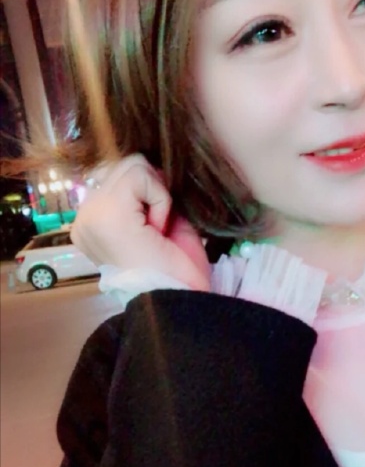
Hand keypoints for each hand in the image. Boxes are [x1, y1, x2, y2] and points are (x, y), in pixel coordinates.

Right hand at [71, 155, 210, 291]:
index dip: (150, 194)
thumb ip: (147, 195)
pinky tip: (157, 229)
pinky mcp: (106, 211)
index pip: (121, 177)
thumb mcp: (160, 224)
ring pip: (132, 165)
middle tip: (159, 229)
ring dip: (156, 195)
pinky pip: (140, 175)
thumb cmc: (174, 271)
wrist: (178, 301)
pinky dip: (159, 198)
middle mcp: (85, 216)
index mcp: (93, 222)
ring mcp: (91, 213)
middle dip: (153, 191)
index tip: (157, 231)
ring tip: (156, 230)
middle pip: (126, 166)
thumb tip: (154, 166)